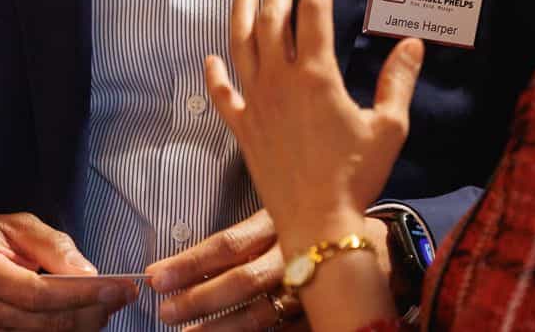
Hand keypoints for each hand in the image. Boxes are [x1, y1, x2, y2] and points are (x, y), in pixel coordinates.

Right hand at [0, 213, 136, 329]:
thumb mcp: (15, 225)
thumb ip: (52, 246)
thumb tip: (88, 273)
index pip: (37, 292)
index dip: (81, 294)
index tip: (117, 287)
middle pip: (42, 323)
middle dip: (89, 313)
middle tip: (119, 298)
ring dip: (79, 327)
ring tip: (103, 308)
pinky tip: (79, 321)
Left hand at [146, 209, 387, 329]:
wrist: (379, 247)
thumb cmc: (317, 224)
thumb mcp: (281, 214)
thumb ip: (244, 234)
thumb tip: (190, 258)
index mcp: (278, 224)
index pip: (228, 245)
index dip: (189, 262)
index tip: (155, 276)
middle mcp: (294, 255)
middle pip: (242, 281)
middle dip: (199, 299)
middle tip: (165, 311)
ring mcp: (309, 290)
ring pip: (261, 315)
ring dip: (221, 328)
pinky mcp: (320, 315)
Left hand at [205, 0, 423, 256]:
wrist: (319, 224)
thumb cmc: (357, 177)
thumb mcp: (388, 128)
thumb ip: (397, 81)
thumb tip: (412, 44)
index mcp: (316, 76)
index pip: (314, 12)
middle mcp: (280, 82)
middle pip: (272, 21)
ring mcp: (257, 104)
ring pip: (241, 46)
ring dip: (242, 14)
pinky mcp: (243, 129)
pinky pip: (223, 95)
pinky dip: (214, 74)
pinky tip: (210, 59)